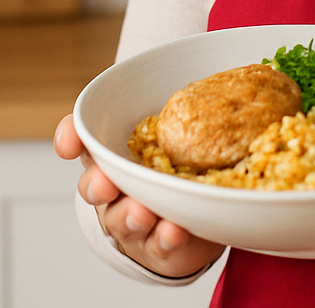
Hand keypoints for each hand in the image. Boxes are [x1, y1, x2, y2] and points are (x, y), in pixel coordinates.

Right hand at [54, 114, 225, 278]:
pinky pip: (158, 246)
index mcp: (115, 155)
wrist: (195, 219)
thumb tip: (246, 67)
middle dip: (97, 185)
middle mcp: (117, 189)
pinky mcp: (160, 247)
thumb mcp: (181, 132)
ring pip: (122, 220)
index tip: (68, 142)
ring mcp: (135, 221)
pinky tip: (174, 232)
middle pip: (94, 187)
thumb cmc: (180, 167)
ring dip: (130, 216)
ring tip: (144, 213)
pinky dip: (165, 239)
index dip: (70, 138)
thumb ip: (193, 105)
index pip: (82, 141)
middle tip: (106, 184)